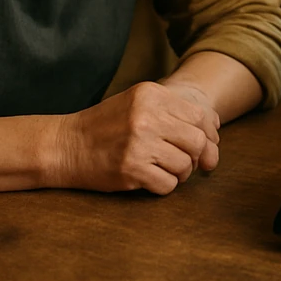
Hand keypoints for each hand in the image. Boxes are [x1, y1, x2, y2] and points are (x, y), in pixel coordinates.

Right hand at [55, 81, 220, 195]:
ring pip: (185, 165)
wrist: (65, 145)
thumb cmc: (106, 125)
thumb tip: (215, 127)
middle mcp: (147, 116)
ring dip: (180, 173)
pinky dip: (164, 186)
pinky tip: (150, 179)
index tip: (202, 145)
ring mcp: (139, 143)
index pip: (199, 115)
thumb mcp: (138, 103)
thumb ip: (174, 110)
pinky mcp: (131, 170)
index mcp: (151, 95)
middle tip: (184, 161)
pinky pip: (168, 184)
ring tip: (164, 169)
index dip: (207, 134)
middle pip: (196, 141)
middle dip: (196, 156)